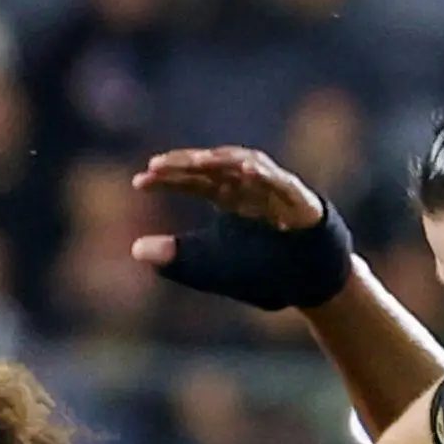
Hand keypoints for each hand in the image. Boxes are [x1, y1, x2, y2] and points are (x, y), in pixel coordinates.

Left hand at [130, 145, 324, 265]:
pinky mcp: (298, 199)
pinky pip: (280, 182)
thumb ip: (177, 257)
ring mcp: (273, 189)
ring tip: (197, 160)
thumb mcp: (209, 265)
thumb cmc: (262, 270)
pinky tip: (246, 169)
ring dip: (221, 160)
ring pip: (243, 165)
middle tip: (157, 165)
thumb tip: (135, 250)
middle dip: (186, 164)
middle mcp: (246, 187)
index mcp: (226, 198)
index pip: (192, 180)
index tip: (138, 182)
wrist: (308, 283)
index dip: (166, 179)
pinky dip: (264, 174)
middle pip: (212, 166)